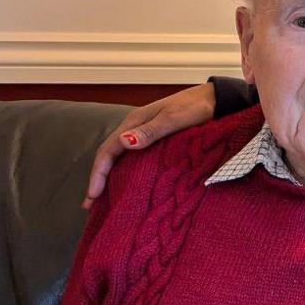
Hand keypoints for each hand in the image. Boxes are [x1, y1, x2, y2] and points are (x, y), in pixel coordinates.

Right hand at [84, 82, 217, 208]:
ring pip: (120, 158)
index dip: (98, 174)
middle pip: (109, 156)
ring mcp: (145, 134)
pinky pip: (134, 159)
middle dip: (98, 179)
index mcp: (134, 122)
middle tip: (90, 205)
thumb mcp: (173, 119)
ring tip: (104, 200)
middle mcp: (135, 128)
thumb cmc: (195, 107)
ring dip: (110, 177)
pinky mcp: (156, 140)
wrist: (214, 99)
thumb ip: (151, 131)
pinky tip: (128, 185)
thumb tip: (124, 142)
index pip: (107, 150)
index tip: (93, 196)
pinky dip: (126, 173)